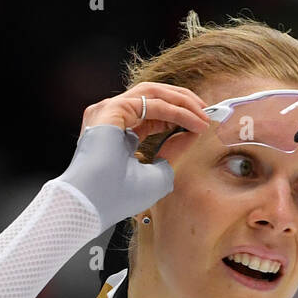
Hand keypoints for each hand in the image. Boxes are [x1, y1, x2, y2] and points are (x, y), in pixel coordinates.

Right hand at [59, 85, 210, 229]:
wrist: (92, 204)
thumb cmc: (116, 197)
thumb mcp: (156, 174)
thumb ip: (173, 153)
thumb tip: (192, 134)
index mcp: (117, 131)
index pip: (151, 113)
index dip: (178, 116)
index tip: (200, 124)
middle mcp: (111, 116)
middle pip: (153, 96)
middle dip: (183, 102)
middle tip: (205, 114)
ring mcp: (109, 110)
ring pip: (153, 94)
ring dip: (182, 102)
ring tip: (202, 115)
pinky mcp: (112, 109)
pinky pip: (151, 103)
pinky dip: (175, 110)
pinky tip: (192, 121)